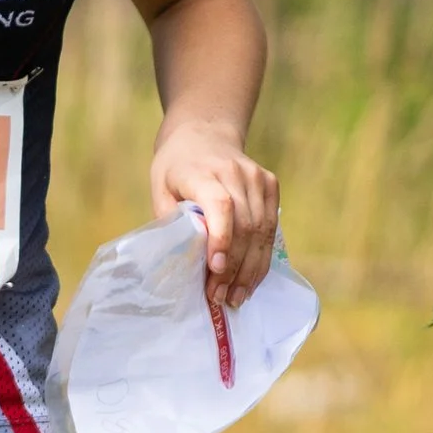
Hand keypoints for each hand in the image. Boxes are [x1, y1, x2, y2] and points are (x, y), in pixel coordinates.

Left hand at [150, 120, 278, 304]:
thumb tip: (185, 261)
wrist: (204, 134)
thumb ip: (172, 220)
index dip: (221, 239)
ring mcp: (257, 178)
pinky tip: (251, 280)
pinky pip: (271, 227)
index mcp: (203, 173)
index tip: (214, 269)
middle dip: (233, 267)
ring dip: (250, 269)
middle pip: (244, 225)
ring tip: (236, 297)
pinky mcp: (270, 184)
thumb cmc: (175, 168)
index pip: (221, 206)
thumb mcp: (160, 189)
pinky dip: (262, 257)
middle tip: (220, 297)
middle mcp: (236, 173)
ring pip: (261, 230)